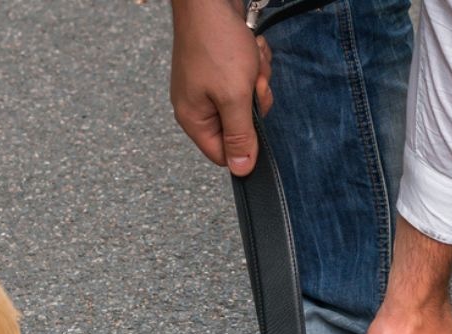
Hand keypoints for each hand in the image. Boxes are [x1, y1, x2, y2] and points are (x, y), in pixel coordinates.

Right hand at [170, 0, 272, 175]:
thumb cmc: (217, 44)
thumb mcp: (234, 96)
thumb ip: (239, 136)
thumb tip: (241, 170)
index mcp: (194, 120)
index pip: (222, 154)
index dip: (244, 142)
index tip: (253, 118)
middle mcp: (197, 106)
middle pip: (238, 126)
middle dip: (254, 103)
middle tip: (252, 82)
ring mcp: (208, 86)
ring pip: (246, 100)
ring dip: (257, 80)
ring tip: (251, 60)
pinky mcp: (218, 68)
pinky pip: (245, 79)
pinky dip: (254, 65)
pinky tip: (250, 49)